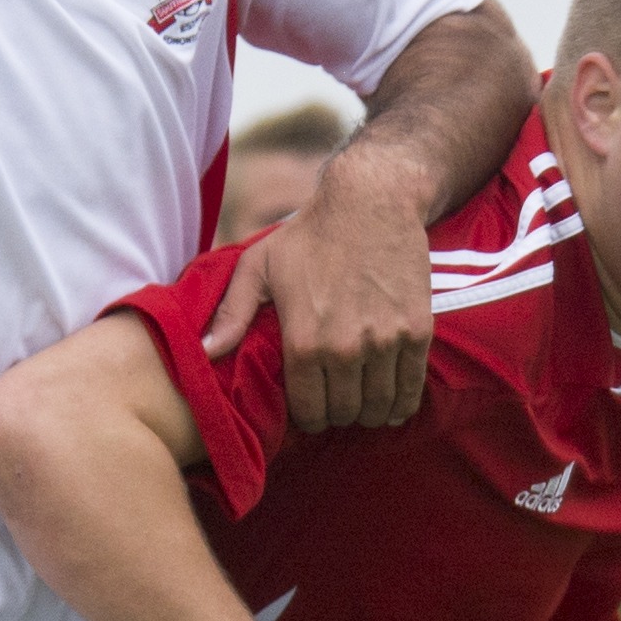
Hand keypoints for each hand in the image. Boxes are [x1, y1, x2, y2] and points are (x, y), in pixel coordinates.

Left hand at [206, 154, 430, 428]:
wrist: (371, 203)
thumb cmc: (308, 235)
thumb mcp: (258, 267)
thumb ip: (231, 314)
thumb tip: (204, 353)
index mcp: (303, 341)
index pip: (308, 411)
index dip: (308, 417)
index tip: (310, 410)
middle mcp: (344, 348)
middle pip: (344, 412)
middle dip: (338, 414)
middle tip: (337, 404)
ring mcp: (384, 341)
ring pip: (379, 406)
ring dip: (370, 412)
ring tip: (363, 405)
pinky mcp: (416, 331)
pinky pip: (411, 389)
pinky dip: (401, 404)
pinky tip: (393, 405)